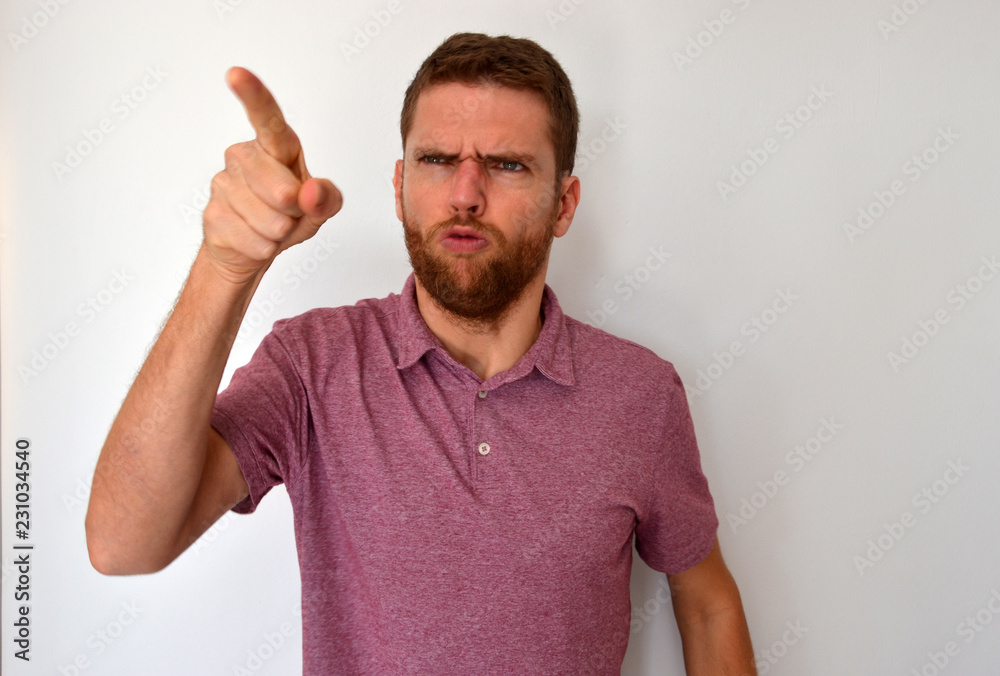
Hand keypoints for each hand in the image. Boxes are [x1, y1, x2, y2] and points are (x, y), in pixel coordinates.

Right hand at [202, 67, 341, 283]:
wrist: (252, 247)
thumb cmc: (289, 215)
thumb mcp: (320, 208)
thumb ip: (327, 198)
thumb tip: (311, 192)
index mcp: (275, 146)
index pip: (267, 119)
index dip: (253, 96)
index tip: (236, 74)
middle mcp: (244, 157)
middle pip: (283, 193)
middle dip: (295, 213)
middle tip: (288, 212)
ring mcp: (223, 184)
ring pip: (270, 221)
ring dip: (279, 232)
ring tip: (270, 224)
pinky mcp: (212, 213)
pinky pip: (254, 240)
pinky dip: (263, 247)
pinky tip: (254, 237)